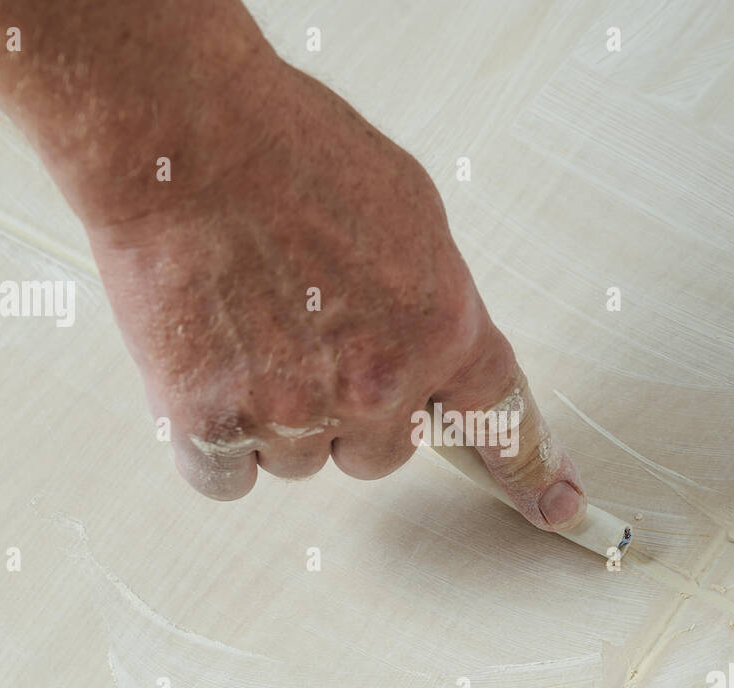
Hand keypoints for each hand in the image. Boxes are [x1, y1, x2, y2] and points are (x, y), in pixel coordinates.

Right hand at [84, 59, 587, 529]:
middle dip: (353, 410)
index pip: (503, 421)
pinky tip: (206, 371)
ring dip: (281, 420)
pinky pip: (229, 479)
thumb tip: (428, 351)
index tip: (554, 506)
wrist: (179, 136)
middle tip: (307, 336)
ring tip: (246, 330)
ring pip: (301, 462)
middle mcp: (376, 385)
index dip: (530, 471)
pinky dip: (218, 442)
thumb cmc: (288, 151)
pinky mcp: (213, 426)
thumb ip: (431, 300)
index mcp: (441, 329)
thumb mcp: (408, 213)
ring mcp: (294, 412)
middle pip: (382, 453)